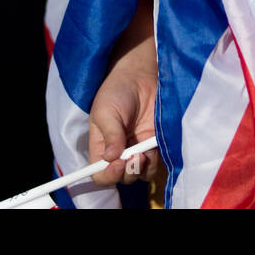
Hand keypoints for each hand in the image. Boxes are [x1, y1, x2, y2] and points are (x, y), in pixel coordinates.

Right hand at [87, 54, 160, 186]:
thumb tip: (111, 158)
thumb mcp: (106, 111)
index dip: (107, 175)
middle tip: (135, 155)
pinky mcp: (154, 145)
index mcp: (101, 147)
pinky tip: (153, 144)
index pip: (99, 174)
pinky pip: (155, 164)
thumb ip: (110, 134)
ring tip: (145, 151)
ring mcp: (138, 150)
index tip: (117, 163)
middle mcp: (119, 153)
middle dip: (128, 171)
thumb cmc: (117, 91)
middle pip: (122, 178)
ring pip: (140, 175)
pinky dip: (155, 160)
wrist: (141, 77)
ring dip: (142, 168)